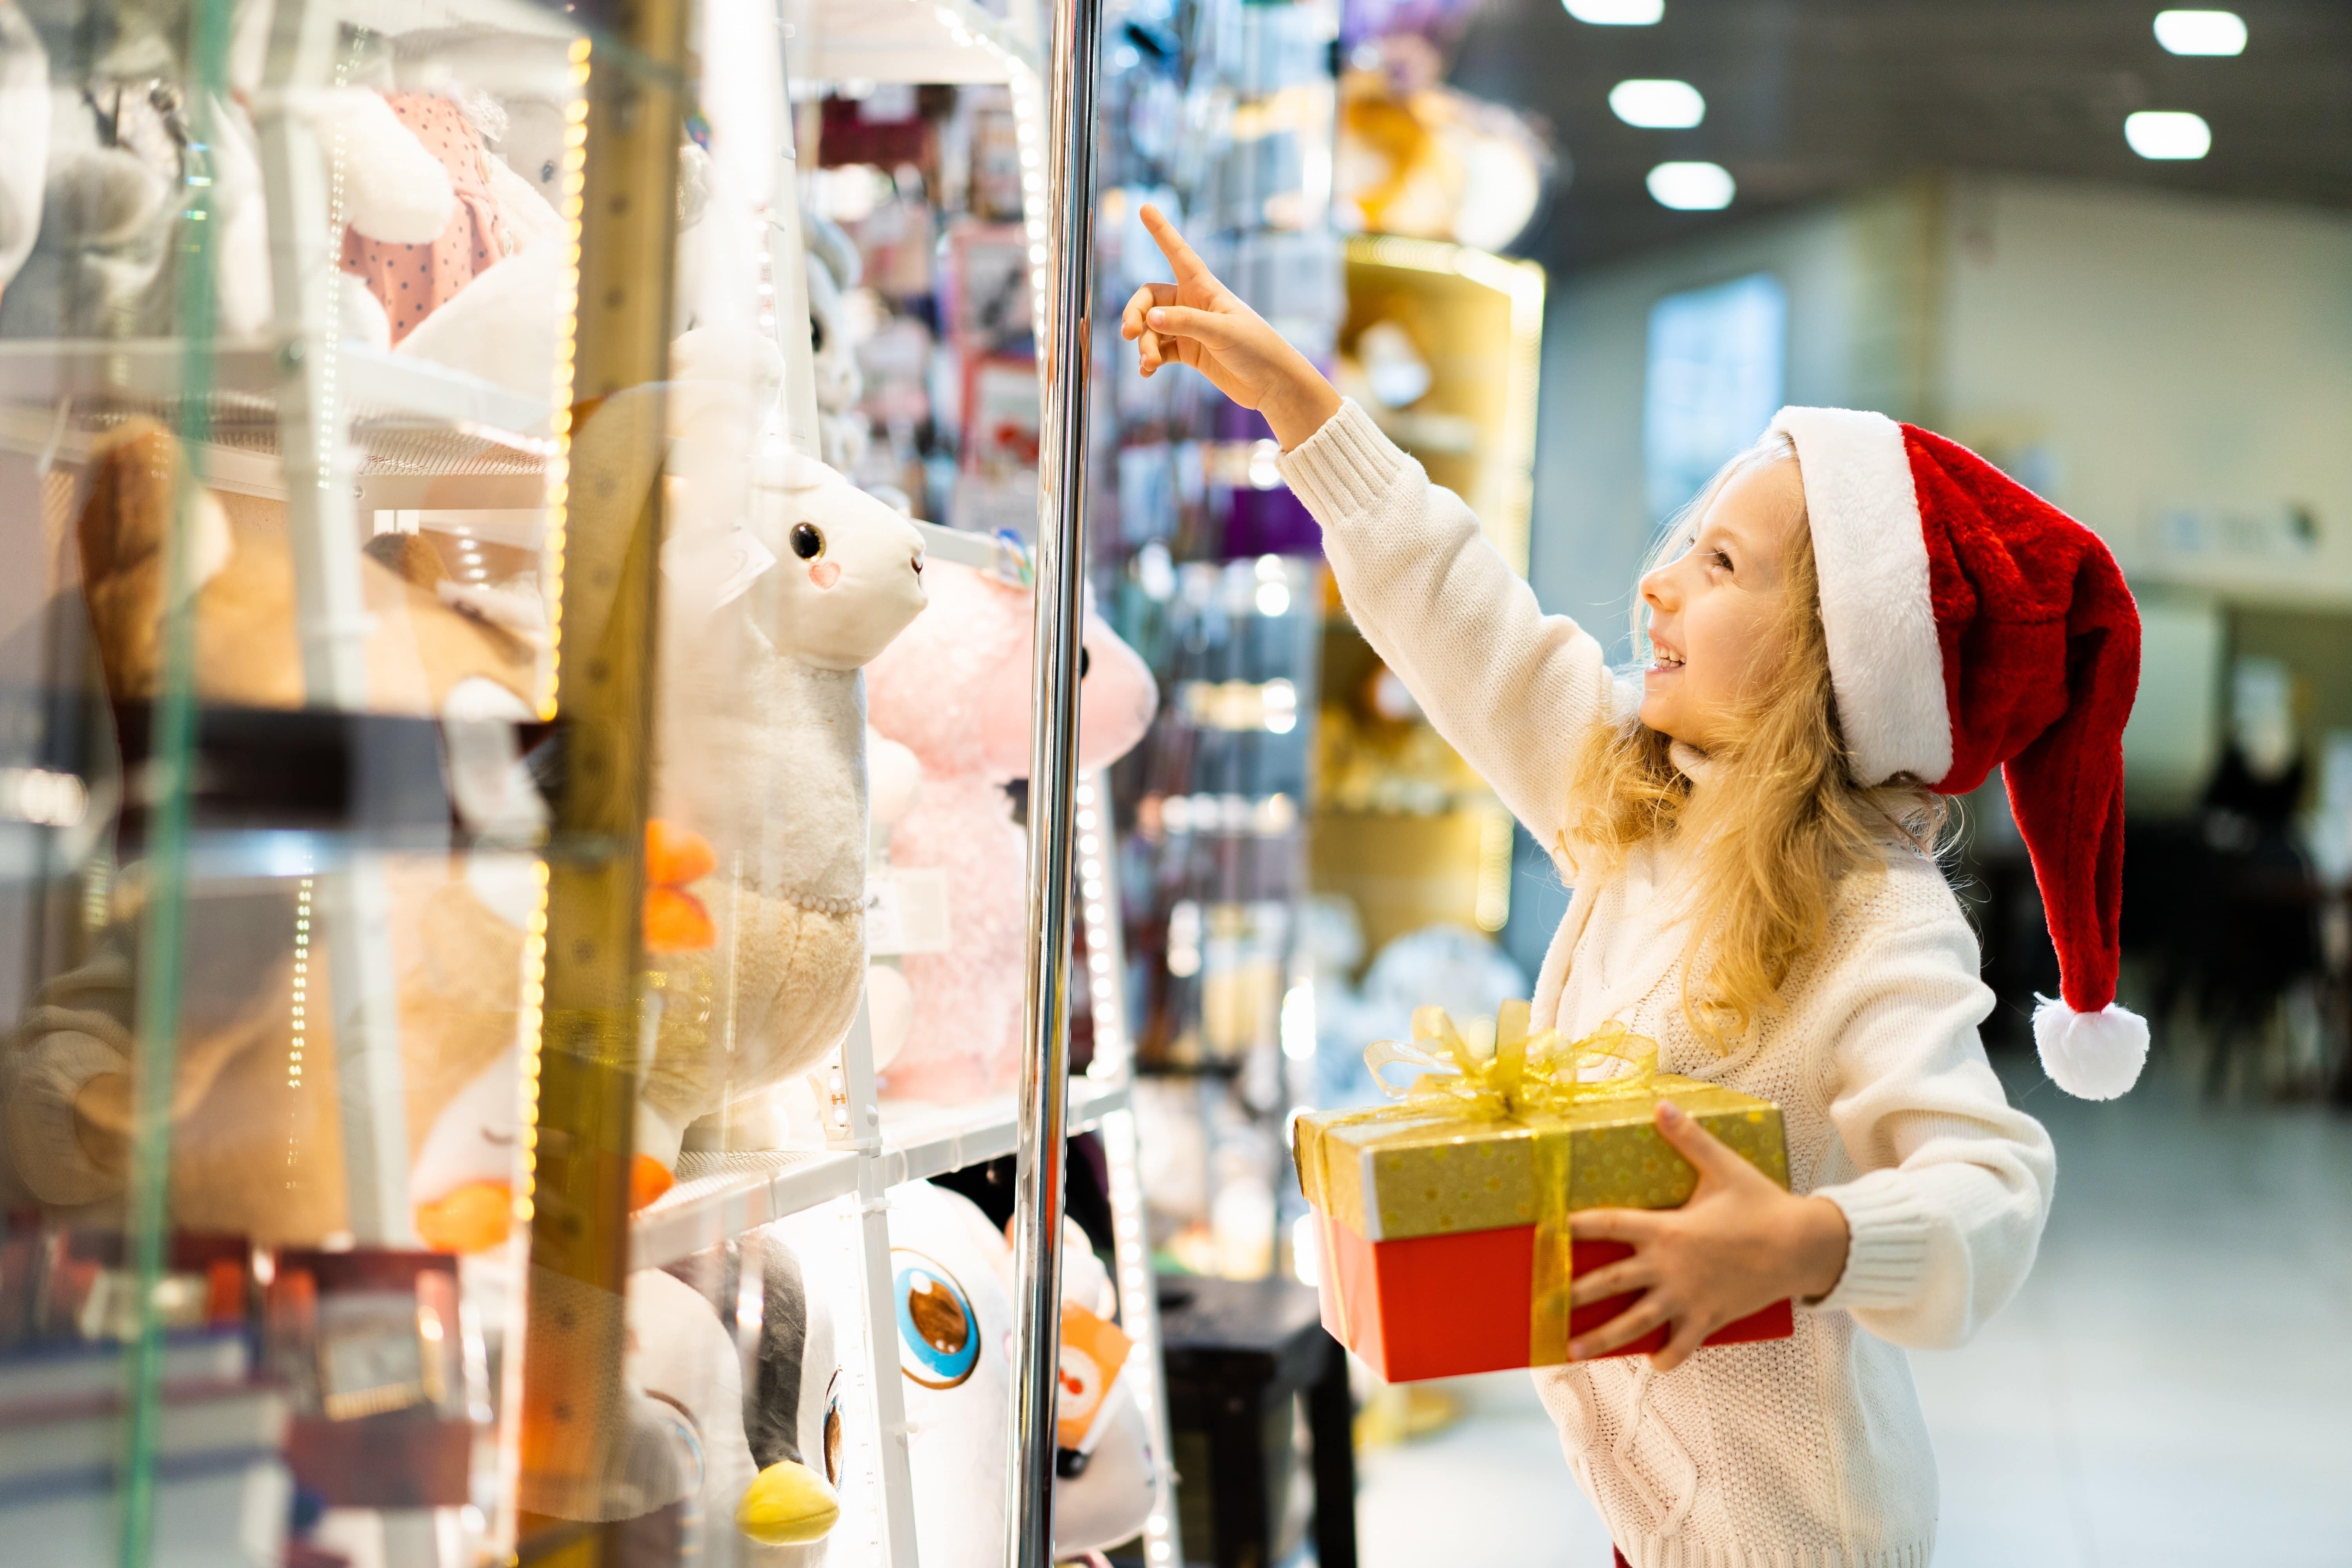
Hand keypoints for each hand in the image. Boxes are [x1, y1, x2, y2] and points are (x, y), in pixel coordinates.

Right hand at [1119, 205, 1341, 450]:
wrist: (1272, 383)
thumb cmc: (1256, 348)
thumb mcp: (1222, 332)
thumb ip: (1186, 323)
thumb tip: (1150, 318)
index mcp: (1205, 289)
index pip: (1178, 253)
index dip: (1162, 232)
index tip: (1146, 207)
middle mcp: (1193, 305)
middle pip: (1150, 298)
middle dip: (1135, 313)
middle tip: (1129, 333)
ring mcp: (1189, 329)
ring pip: (1152, 328)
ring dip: (1144, 344)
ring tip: (1148, 363)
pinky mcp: (1189, 352)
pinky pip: (1159, 350)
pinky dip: (1149, 360)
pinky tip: (1147, 372)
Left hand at [1565, 1099, 1849, 1370]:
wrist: (1803, 1247)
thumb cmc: (1762, 1205)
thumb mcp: (1724, 1167)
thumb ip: (1688, 1139)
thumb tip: (1662, 1105)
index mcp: (1667, 1230)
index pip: (1610, 1224)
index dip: (1578, 1225)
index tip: (1549, 1230)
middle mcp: (1670, 1268)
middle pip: (1611, 1282)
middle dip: (1575, 1293)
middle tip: (1544, 1304)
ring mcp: (1688, 1298)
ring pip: (1637, 1323)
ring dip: (1603, 1338)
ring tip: (1572, 1349)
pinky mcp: (1709, 1318)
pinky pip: (1682, 1345)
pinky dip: (1667, 1357)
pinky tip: (1652, 1365)